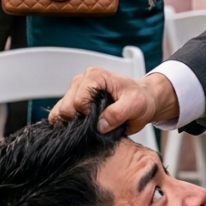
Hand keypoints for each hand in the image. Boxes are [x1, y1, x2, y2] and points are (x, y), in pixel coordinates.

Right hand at [48, 68, 178, 133]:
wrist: (144, 101)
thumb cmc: (141, 99)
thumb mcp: (135, 105)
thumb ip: (117, 113)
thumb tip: (99, 125)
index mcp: (94, 76)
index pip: (78, 101)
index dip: (90, 115)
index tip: (104, 118)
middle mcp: (80, 82)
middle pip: (66, 108)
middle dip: (80, 120)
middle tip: (99, 124)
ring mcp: (75, 93)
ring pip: (61, 114)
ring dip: (74, 124)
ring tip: (94, 126)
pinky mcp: (74, 105)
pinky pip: (62, 118)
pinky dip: (70, 126)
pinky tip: (84, 128)